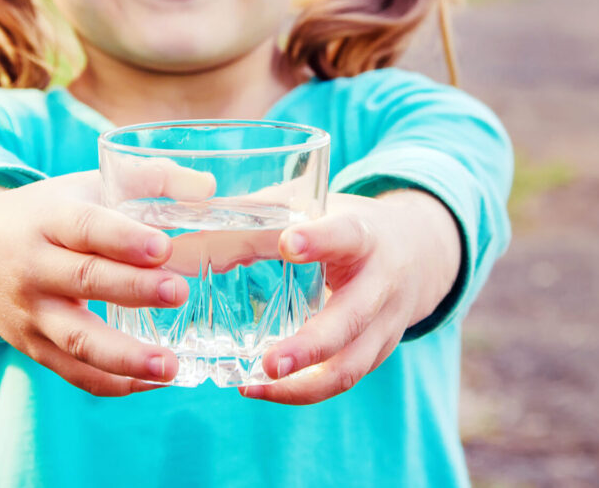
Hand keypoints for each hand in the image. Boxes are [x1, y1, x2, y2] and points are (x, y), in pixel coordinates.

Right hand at [0, 164, 214, 396]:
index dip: (124, 238)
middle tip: (179, 292)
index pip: (86, 227)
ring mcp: (31, 314)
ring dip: (124, 356)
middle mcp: (34, 267)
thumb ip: (149, 180)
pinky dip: (114, 383)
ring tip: (170, 366)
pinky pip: (75, 373)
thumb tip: (208, 188)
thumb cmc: (46, 215)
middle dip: (133, 289)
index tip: (163, 246)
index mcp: (50, 220)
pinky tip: (155, 383)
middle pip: (84, 280)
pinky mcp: (35, 348)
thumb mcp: (86, 186)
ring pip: (76, 339)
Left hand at [239, 190, 461, 404]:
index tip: (287, 243)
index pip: (345, 234)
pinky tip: (263, 388)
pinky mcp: (378, 352)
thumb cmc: (345, 224)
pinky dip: (302, 390)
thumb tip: (178, 247)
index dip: (319, 240)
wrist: (419, 250)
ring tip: (254, 386)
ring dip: (302, 385)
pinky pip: (342, 379)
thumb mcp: (311, 208)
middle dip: (311, 346)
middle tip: (270, 362)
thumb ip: (253, 220)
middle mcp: (381, 282)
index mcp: (364, 235)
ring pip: (350, 366)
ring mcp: (385, 324)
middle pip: (351, 319)